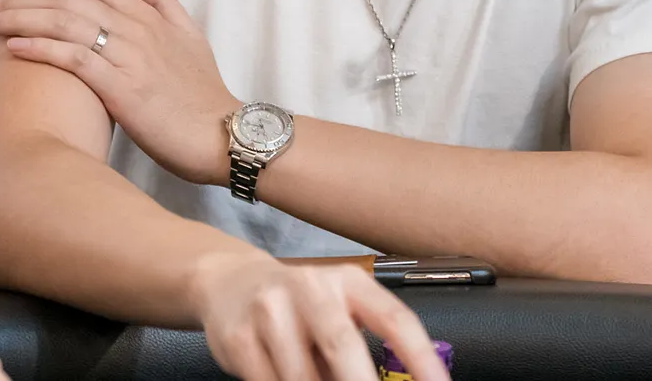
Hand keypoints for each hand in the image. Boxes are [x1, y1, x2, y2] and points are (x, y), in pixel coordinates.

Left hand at [0, 0, 240, 184]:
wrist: (222, 134)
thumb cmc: (202, 90)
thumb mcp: (187, 32)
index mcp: (146, 13)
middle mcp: (134, 27)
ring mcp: (128, 57)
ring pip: (65, 21)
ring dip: (21, 18)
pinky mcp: (122, 89)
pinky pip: (74, 59)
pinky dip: (42, 48)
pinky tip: (16, 48)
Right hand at [191, 253, 448, 380]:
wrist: (230, 282)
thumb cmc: (300, 305)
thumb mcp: (338, 309)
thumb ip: (363, 344)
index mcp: (349, 281)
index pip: (395, 319)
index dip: (421, 358)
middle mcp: (310, 286)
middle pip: (343, 344)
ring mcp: (270, 308)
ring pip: (300, 376)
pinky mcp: (237, 335)